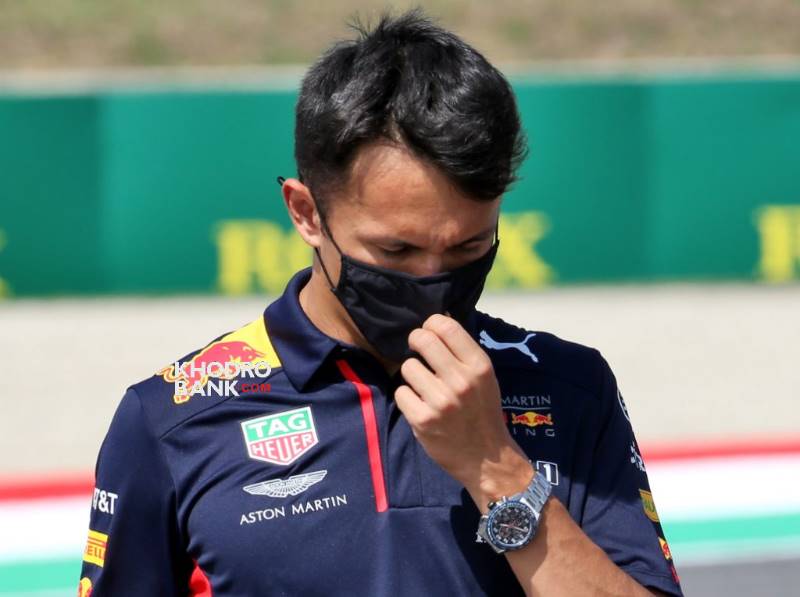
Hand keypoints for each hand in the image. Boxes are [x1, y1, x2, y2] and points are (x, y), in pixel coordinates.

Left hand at [394, 314, 532, 506]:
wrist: (487, 459)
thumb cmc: (482, 412)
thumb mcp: (485, 377)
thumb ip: (464, 352)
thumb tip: (438, 320)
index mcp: (479, 366)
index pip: (446, 327)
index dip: (431, 324)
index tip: (429, 332)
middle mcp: (461, 381)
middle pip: (423, 340)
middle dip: (415, 340)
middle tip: (417, 349)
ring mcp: (440, 401)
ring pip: (408, 366)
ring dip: (412, 374)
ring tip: (424, 386)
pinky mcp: (423, 420)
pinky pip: (401, 392)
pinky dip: (407, 397)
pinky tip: (420, 405)